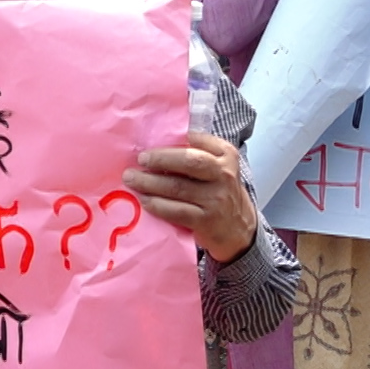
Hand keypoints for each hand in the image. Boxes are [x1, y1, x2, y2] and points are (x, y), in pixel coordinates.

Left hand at [121, 132, 257, 264]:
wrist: (237, 228)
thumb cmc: (217, 192)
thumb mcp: (218, 168)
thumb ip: (197, 153)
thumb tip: (158, 144)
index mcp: (226, 155)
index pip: (199, 140)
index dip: (174, 140)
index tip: (152, 141)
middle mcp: (224, 174)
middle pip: (189, 161)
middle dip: (160, 158)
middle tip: (140, 159)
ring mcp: (215, 198)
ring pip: (177, 187)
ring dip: (150, 182)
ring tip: (132, 179)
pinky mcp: (205, 220)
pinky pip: (176, 210)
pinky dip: (157, 204)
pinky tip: (144, 200)